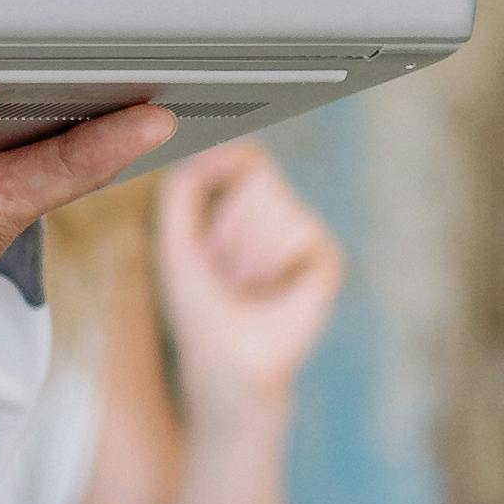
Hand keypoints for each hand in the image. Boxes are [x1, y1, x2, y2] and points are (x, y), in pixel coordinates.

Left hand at [154, 141, 343, 425]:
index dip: (227, 160)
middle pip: (259, 173)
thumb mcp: (176, 236)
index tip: (206, 184)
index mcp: (245, 202)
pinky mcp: (327, 258)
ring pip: (277, 203)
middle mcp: (281, 210)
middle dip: (227, 223)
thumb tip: (222, 146)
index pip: (246, 153)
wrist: (222, 357)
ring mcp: (307, 232)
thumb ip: (186, 185)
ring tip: (244, 282)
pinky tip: (270, 289)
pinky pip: (299, 230)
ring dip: (244, 249)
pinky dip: (272, 261)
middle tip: (222, 265)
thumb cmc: (198, 301)